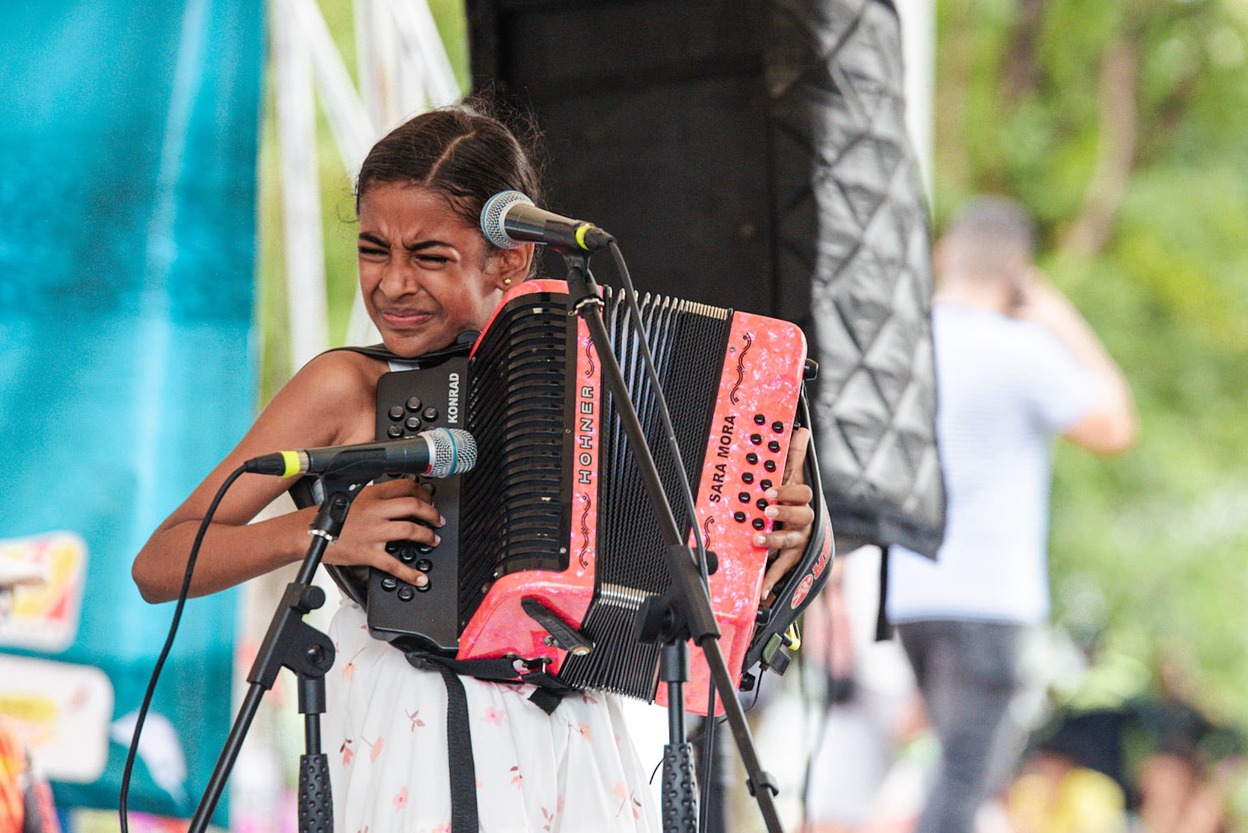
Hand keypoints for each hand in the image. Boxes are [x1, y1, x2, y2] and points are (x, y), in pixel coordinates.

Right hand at [323, 477, 442, 587]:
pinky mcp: (368, 553)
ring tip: (433, 539)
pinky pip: (394, 564)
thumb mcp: (352, 497)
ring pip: (410, 530)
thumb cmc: (327, 516)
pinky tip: (419, 577)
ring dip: (427, 535)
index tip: (429, 499)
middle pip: (413, 505)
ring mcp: (373, 532)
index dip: (423, 492)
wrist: (306, 532)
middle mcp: (374, 511)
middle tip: (438, 519)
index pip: (405, 486)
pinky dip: (410, 573)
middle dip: (432, 512)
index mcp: (372, 494)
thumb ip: (374, 498)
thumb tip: (394, 500)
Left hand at [756, 427, 814, 599]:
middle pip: (803, 517)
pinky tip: (761, 591)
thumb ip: (794, 456)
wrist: (798, 534)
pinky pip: (783, 571)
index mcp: (801, 501)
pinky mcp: (792, 560)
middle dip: (784, 514)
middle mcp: (804, 522)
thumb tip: (801, 429)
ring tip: (758, 540)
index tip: (769, 491)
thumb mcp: (789, 479)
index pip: (802, 494)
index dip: (787, 492)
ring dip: (775, 542)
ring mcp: (799, 542)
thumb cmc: (789, 502)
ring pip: (792, 542)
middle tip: (766, 511)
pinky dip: (772, 581)